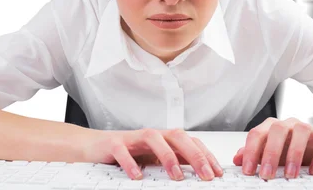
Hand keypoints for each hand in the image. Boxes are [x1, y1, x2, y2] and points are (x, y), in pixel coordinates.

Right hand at [83, 128, 223, 180]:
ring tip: (176, 176)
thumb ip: (173, 162)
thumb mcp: (154, 159)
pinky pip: (123, 151)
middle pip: (177, 136)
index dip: (205, 155)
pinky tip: (138, 176)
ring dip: (168, 156)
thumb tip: (199, 173)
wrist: (94, 146)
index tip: (217, 173)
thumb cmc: (127, 153)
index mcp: (163, 139)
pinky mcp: (114, 144)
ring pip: (154, 138)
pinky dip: (131, 163)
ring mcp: (132, 138)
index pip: (190, 141)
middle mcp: (151, 135)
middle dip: (194, 155)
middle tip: (206, 175)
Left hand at [233, 118, 312, 179]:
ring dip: (295, 154)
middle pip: (277, 130)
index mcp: (270, 127)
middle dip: (271, 153)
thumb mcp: (269, 153)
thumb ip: (253, 154)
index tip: (248, 171)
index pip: (256, 134)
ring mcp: (307, 128)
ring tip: (290, 175)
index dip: (250, 152)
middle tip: (267, 174)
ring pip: (301, 131)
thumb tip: (237, 159)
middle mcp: (288, 124)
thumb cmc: (289, 149)